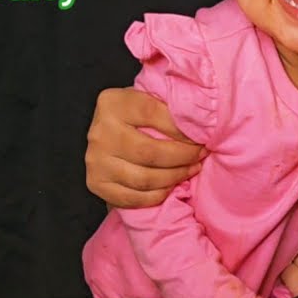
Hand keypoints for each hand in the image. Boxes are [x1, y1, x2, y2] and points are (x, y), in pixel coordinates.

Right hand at [85, 87, 205, 207]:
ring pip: (145, 178)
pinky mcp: (96, 184)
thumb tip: (201, 121)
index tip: (201, 136)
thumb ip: (168, 104)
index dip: (182, 128)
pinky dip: (158, 195)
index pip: (153, 114)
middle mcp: (100, 133)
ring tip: (192, 169)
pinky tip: (172, 185)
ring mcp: (96, 161)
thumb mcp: (147, 98)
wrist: (106, 133)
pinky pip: (134, 198)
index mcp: (112, 103)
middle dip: (184, 156)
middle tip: (201, 154)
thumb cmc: (136, 115)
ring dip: (176, 176)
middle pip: (150, 152)